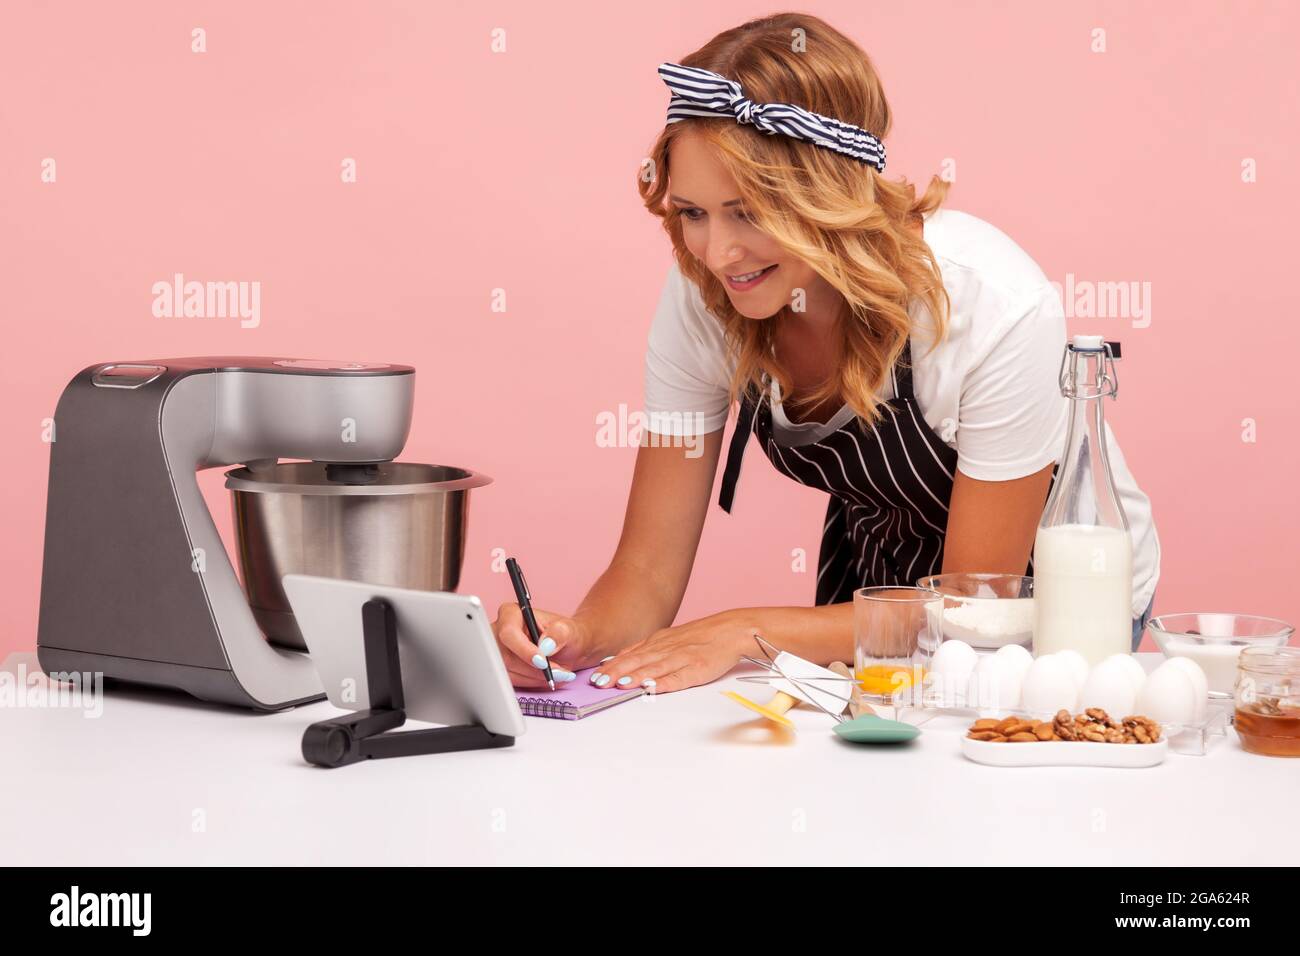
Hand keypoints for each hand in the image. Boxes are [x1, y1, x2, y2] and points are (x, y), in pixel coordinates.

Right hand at [491, 603, 596, 688]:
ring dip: (535, 677)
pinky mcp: (501, 667)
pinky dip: (532, 682)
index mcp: (511, 613)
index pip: (509, 633)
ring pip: (510, 672)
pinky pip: (512, 681)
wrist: (566, 648)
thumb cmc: (564, 634)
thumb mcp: (568, 630)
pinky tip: (546, 676)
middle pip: (507, 657)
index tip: (543, 662)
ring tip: (557, 673)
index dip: (524, 650)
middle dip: (534, 669)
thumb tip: (546, 645)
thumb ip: (559, 633)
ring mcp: (497, 651)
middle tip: (559, 672)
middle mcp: (499, 631)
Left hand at [588, 610, 758, 694]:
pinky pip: (679, 677)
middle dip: (618, 672)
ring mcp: (682, 658)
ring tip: (620, 685)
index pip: (631, 655)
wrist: (731, 631)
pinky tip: (653, 689)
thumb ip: (646, 651)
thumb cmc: (700, 638)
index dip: (613, 666)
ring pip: (655, 668)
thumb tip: (619, 662)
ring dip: (637, 677)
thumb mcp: (669, 639)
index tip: (595, 676)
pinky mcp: (697, 668)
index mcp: (659, 643)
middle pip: (638, 661)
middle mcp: (667, 649)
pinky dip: (664, 683)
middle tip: (600, 683)